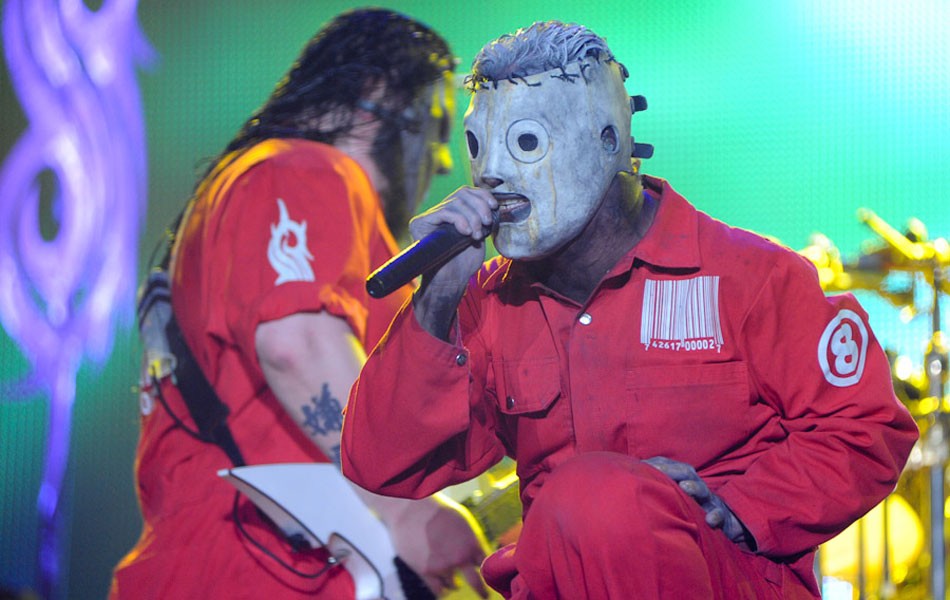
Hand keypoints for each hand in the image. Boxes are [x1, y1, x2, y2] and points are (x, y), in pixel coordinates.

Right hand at [387, 493, 491, 597]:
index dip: (485, 569)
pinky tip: (441, 586)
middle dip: (482, 592)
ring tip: (452, 580)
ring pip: (454, 585)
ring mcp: (443, 566)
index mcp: (472, 543)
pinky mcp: (426, 571)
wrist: (410, 509)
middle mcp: (460, 557)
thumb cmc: (436, 509)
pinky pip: (438, 589)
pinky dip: (441, 589)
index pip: (485, 564)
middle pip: (477, 583)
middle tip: (484, 596)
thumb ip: (470, 537)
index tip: (486, 575)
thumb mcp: (462, 519)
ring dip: (454, 583)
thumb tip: (475, 551)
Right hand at [409, 186, 496, 339]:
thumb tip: (492, 201)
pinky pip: (444, 212)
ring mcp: (428, 217)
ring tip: (476, 235)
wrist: (451, 280)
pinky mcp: (420, 224)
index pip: (466, 192)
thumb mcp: (479, 233)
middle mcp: (438, 212)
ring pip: (455, 202)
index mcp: (452, 212)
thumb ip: (482, 216)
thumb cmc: (465, 261)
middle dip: (479, 207)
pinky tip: (466, 233)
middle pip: (462, 194)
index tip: (494, 206)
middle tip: (486, 223)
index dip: (482, 195)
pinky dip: (459, 220)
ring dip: (472, 217)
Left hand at [643, 456, 752, 548]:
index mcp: (682, 480)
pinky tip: (710, 520)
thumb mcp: (672, 496)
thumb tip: (630, 481)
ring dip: (695, 487)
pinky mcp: (721, 516)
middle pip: (686, 473)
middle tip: (659, 471)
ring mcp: (709, 500)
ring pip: (703, 491)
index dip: (657, 465)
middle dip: (674, 470)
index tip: (641, 465)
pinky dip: (716, 516)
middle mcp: (695, 486)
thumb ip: (655, 488)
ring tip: (686, 487)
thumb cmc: (688, 508)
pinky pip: (720, 514)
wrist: (718, 521)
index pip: (669, 467)